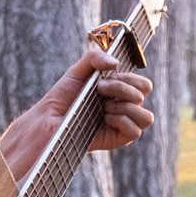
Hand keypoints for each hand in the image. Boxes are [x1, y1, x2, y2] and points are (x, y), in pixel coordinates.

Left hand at [17, 45, 154, 156]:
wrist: (49, 119)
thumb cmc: (63, 97)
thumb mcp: (77, 70)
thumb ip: (94, 57)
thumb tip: (116, 63)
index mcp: (120, 92)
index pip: (143, 84)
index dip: (129, 77)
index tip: (106, 76)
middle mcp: (125, 108)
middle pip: (143, 94)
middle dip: (121, 87)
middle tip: (99, 89)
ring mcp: (123, 124)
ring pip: (146, 116)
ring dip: (124, 106)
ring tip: (103, 107)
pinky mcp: (119, 139)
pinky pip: (135, 131)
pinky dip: (121, 121)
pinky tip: (104, 119)